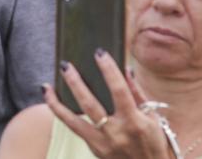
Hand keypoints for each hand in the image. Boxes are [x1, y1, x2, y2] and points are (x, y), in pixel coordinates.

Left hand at [43, 53, 170, 158]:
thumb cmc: (154, 142)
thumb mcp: (153, 117)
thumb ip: (137, 92)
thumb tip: (126, 68)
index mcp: (134, 122)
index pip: (119, 90)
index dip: (109, 70)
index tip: (99, 53)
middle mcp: (116, 134)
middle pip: (90, 105)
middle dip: (76, 83)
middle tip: (65, 65)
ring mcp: (103, 145)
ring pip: (73, 122)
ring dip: (57, 103)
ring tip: (46, 87)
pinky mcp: (95, 150)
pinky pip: (75, 130)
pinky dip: (62, 115)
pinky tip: (52, 101)